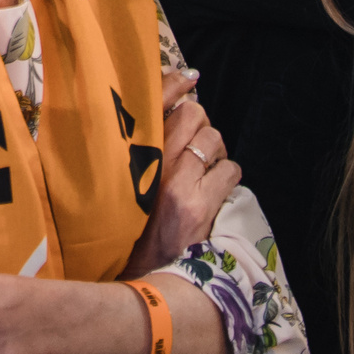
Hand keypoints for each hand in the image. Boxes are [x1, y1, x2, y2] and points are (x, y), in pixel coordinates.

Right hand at [126, 70, 238, 275]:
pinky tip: (217, 192)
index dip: (174, 84)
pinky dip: (229, 177)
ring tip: (207, 173)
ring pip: (214, 139)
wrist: (138, 276)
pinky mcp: (198, 204)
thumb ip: (139, 150)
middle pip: (193, 114)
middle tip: (198, 149)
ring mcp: (176, 182)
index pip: (154, 101)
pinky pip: (229, 170)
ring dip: (217, 154)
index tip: (188, 78)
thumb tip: (172, 112)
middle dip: (202, 127)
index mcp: (127, 152)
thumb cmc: (130, 227)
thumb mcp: (123, 183)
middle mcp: (149, 161)